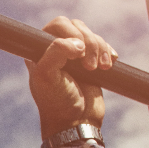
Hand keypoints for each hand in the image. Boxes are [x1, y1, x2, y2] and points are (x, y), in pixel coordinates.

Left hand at [26, 17, 117, 138]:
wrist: (77, 122)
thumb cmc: (57, 102)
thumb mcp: (47, 77)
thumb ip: (55, 52)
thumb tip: (77, 43)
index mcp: (39, 51)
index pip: (57, 25)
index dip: (70, 33)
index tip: (76, 54)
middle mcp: (56, 50)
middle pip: (77, 26)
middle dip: (88, 42)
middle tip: (89, 66)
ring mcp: (74, 55)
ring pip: (91, 35)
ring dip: (99, 49)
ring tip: (100, 68)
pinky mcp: (91, 62)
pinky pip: (102, 45)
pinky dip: (107, 52)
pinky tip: (109, 64)